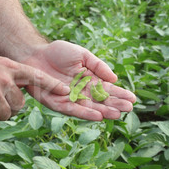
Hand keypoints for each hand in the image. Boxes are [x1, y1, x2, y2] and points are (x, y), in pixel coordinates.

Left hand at [21, 40, 135, 120]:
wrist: (35, 54)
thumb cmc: (58, 52)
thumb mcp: (83, 55)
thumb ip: (98, 66)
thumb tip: (115, 79)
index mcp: (89, 81)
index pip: (107, 89)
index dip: (119, 94)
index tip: (133, 99)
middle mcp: (81, 92)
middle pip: (100, 101)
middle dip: (114, 104)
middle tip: (129, 108)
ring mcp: (69, 99)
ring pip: (89, 108)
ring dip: (103, 112)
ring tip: (116, 114)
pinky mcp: (56, 103)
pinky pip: (72, 109)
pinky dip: (85, 113)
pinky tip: (97, 116)